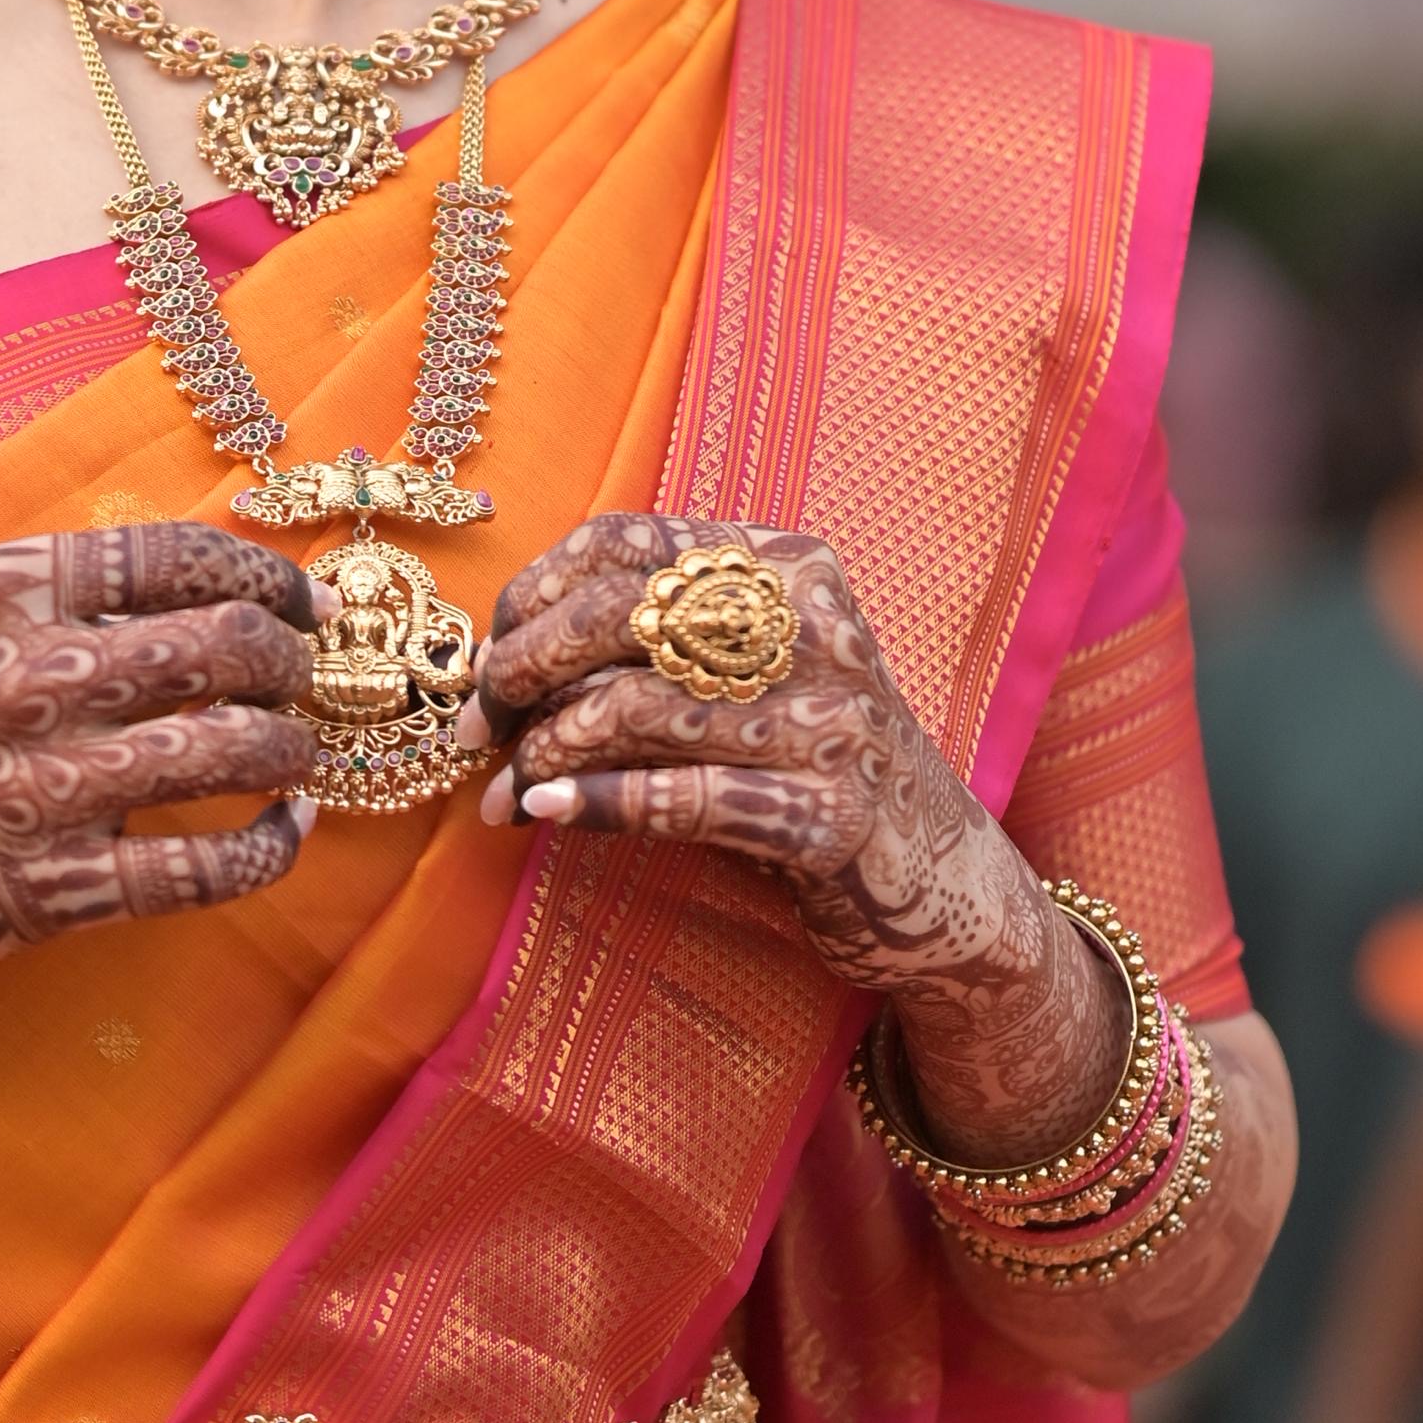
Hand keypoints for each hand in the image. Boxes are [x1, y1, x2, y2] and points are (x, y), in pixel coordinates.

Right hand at [0, 514, 324, 969]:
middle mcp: (25, 677)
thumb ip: (79, 593)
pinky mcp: (48, 890)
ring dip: (289, 750)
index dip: (267, 575)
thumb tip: (232, 584)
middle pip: (221, 648)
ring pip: (223, 753)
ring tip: (297, 753)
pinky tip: (282, 831)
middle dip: (290, 663)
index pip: (178, 554)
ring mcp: (37, 789)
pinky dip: (266, 849)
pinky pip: (197, 871)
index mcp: (8, 589)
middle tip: (303, 680)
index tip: (305, 602)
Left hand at [465, 512, 1121, 1162]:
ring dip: (545, 751)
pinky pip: (681, 798)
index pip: (627, 540)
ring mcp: (830, 720)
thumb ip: (651, 648)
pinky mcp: (831, 816)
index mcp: (788, 565)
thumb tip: (497, 665)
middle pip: (622, 614)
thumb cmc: (811, 767)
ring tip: (503, 789)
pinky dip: (597, 803)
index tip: (490, 653)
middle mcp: (814, 626)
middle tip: (478, 724)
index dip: (537, 591)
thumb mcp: (746, 680)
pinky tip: (550, 813)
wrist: (945, 881)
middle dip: (524, 669)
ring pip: (638, 708)